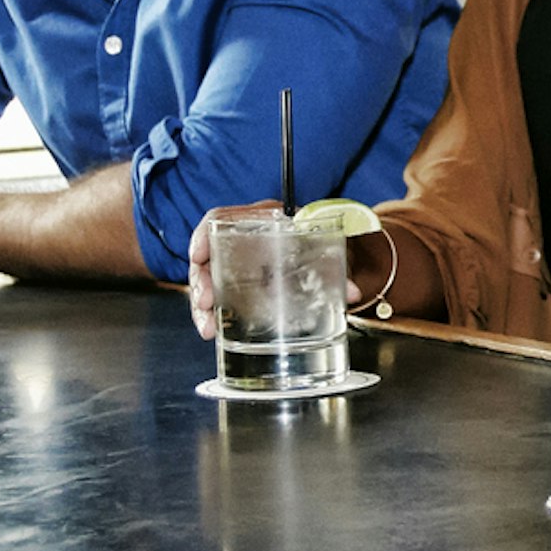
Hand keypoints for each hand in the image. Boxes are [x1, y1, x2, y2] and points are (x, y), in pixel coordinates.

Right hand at [185, 204, 388, 336]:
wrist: (324, 255)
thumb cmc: (320, 244)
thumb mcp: (326, 251)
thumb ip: (337, 268)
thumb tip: (353, 292)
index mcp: (261, 220)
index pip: (221, 218)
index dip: (205, 235)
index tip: (198, 254)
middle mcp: (243, 240)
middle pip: (208, 255)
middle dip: (201, 281)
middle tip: (206, 303)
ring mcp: (237, 264)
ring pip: (208, 281)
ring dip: (203, 306)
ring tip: (208, 328)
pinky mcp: (236, 287)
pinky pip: (217, 299)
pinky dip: (213, 316)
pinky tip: (213, 332)